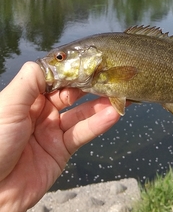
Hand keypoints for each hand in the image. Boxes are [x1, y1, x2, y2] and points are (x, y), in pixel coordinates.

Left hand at [0, 62, 119, 211]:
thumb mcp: (8, 106)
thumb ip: (30, 82)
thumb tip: (52, 61)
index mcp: (26, 97)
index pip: (55, 78)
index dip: (73, 70)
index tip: (92, 61)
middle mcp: (40, 111)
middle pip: (71, 93)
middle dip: (91, 84)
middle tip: (113, 75)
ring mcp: (52, 130)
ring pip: (81, 112)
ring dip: (101, 104)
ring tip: (121, 94)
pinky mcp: (62, 150)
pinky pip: (83, 133)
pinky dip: (99, 123)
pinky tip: (113, 114)